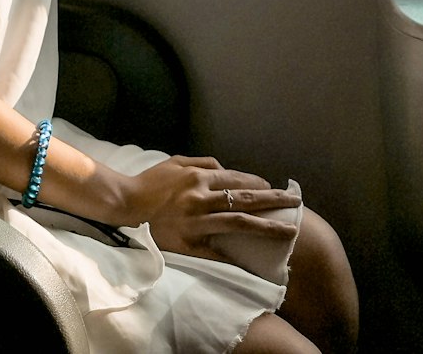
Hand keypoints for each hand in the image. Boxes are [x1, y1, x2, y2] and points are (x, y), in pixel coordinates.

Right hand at [122, 155, 300, 258]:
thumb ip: (202, 163)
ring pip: (239, 223)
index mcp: (198, 177)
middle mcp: (201, 198)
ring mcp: (196, 222)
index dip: (257, 184)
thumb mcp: (176, 162)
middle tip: (296, 202)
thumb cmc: (151, 182)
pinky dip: (237, 256)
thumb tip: (225, 169)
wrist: (126, 203)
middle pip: (245, 199)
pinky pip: (217, 251)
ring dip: (267, 226)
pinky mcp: (189, 243)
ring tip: (289, 230)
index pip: (236, 179)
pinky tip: (256, 261)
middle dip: (274, 200)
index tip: (273, 188)